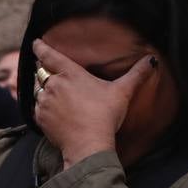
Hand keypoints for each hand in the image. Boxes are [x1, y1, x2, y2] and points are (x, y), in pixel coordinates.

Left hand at [32, 39, 156, 168]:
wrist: (88, 144)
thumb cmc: (104, 116)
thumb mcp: (122, 92)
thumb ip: (136, 74)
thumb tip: (152, 60)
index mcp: (70, 74)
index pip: (50, 55)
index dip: (41, 47)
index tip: (36, 43)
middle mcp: (53, 85)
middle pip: (41, 71)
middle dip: (42, 68)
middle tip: (45, 66)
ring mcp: (44, 102)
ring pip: (36, 89)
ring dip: (41, 86)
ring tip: (48, 88)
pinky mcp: (40, 118)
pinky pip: (36, 107)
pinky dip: (41, 105)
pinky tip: (49, 108)